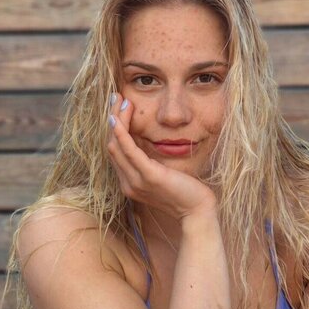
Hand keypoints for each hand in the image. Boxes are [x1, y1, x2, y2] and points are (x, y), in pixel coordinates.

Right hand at [108, 93, 216, 219]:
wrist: (197, 212)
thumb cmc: (186, 192)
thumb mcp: (165, 175)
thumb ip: (153, 163)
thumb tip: (150, 142)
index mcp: (130, 183)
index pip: (115, 151)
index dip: (114, 128)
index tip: (119, 107)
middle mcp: (128, 183)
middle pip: (111, 146)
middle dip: (112, 118)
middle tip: (116, 97)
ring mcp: (136, 181)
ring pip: (115, 145)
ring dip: (116, 119)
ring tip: (120, 99)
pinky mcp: (148, 177)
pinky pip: (128, 151)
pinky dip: (121, 133)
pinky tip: (119, 117)